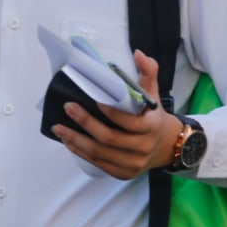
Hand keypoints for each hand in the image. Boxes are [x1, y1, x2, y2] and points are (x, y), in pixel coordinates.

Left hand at [52, 50, 183, 179]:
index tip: (94, 99)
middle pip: (110, 138)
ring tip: (58, 128)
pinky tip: (68, 142)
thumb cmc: (153, 116)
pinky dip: (81, 153)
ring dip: (76, 140)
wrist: (168, 147)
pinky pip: (99, 163)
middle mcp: (142, 148)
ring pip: (100, 153)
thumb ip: (148, 72)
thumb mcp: (153, 94)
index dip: (112, 113)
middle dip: (86, 123)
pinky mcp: (124, 173)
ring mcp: (133, 163)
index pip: (130, 122)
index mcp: (150, 127)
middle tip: (67, 107)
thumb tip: (138, 53)